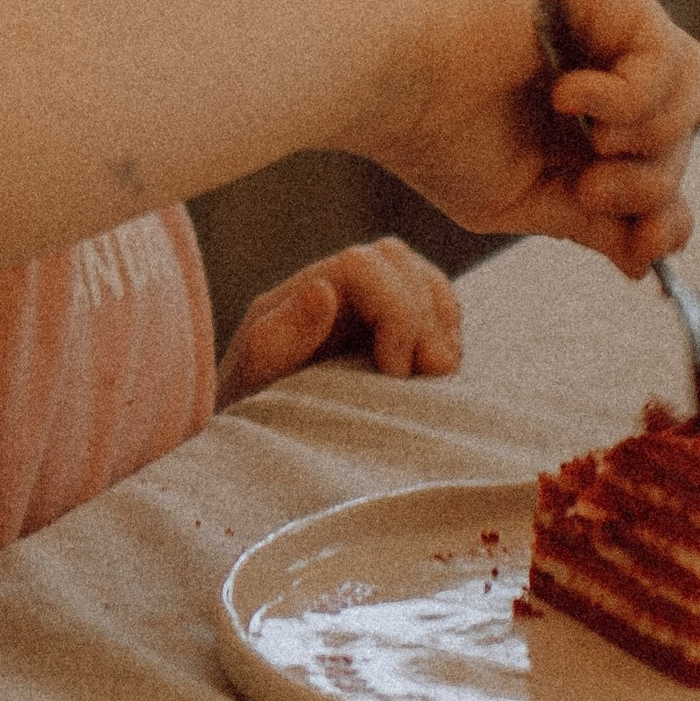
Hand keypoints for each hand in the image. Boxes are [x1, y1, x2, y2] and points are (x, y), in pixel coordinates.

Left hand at [216, 237, 462, 402]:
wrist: (260, 440)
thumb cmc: (252, 410)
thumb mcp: (255, 379)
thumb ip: (282, 335)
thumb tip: (322, 289)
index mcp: (304, 292)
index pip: (363, 264)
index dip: (395, 311)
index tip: (395, 371)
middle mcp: (339, 289)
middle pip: (396, 260)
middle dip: (423, 313)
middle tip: (429, 372)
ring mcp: (368, 307)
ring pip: (421, 278)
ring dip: (440, 321)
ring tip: (437, 372)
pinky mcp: (391, 333)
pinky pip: (435, 307)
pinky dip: (447, 331)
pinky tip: (439, 370)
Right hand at [358, 0, 699, 277]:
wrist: (384, 83)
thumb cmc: (433, 136)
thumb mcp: (528, 198)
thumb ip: (595, 221)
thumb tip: (651, 260)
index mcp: (586, 88)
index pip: (668, 141)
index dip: (667, 198)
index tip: (642, 244)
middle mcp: (601, 38)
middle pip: (686, 116)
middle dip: (653, 177)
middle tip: (590, 190)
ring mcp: (602, 3)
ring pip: (693, 77)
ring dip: (652, 137)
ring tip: (590, 149)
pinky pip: (663, 49)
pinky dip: (629, 96)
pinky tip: (567, 99)